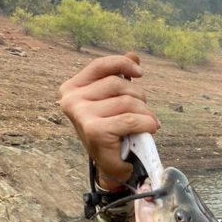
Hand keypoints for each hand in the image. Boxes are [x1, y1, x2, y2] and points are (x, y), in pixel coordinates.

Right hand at [58, 52, 160, 188]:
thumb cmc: (111, 130)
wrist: (110, 166)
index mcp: (72, 88)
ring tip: (145, 124)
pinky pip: (130, 119)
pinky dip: (145, 123)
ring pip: (127, 102)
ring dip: (144, 113)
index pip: (100, 66)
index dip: (122, 64)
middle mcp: (72, 100)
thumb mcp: (112, 101)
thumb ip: (119, 77)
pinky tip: (149, 129)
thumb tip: (132, 55)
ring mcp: (81, 115)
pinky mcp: (95, 131)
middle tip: (143, 113)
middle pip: (118, 84)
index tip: (140, 73)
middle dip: (139, 97)